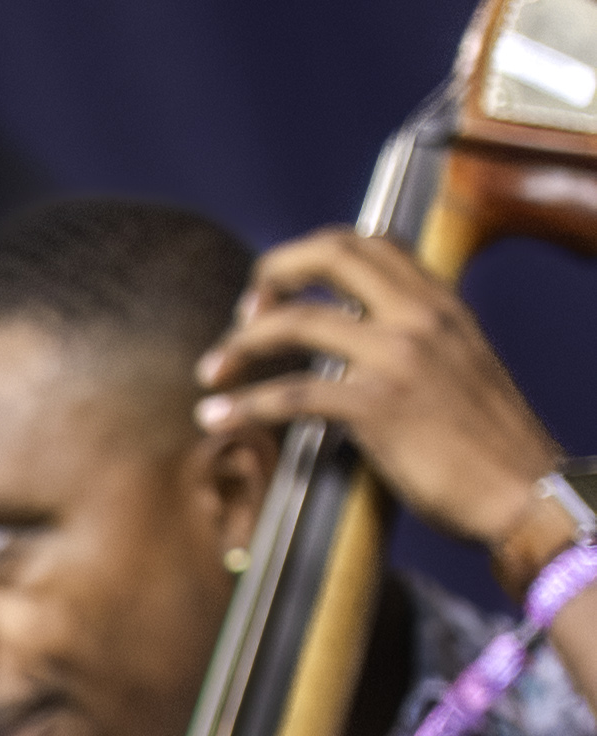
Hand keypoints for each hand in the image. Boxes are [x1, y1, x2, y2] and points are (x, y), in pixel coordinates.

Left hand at [199, 228, 581, 568]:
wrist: (525, 494)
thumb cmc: (489, 442)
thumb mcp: (462, 365)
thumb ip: (416, 339)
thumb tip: (357, 337)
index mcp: (442, 304)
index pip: (371, 242)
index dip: (312, 254)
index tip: (281, 290)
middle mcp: (421, 318)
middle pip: (330, 254)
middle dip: (272, 273)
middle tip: (242, 314)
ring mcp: (399, 358)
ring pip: (294, 323)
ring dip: (239, 345)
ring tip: (211, 372)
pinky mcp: (378, 407)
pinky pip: (290, 395)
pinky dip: (243, 406)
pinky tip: (217, 419)